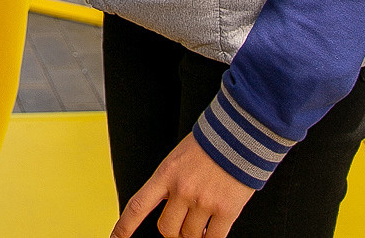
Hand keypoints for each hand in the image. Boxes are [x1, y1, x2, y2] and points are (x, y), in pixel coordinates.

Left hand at [112, 134, 253, 237]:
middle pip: (166, 229)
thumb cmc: (209, 146)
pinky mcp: (226, 210)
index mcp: (166, 174)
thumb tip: (165, 208)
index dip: (124, 226)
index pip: (138, 205)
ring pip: (189, 236)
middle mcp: (182, 189)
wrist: (240, 136)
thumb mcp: (178, 160)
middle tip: (180, 224)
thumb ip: (168, 183)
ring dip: (193, 234)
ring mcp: (204, 201)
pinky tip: (212, 230)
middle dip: (172, 231)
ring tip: (200, 221)